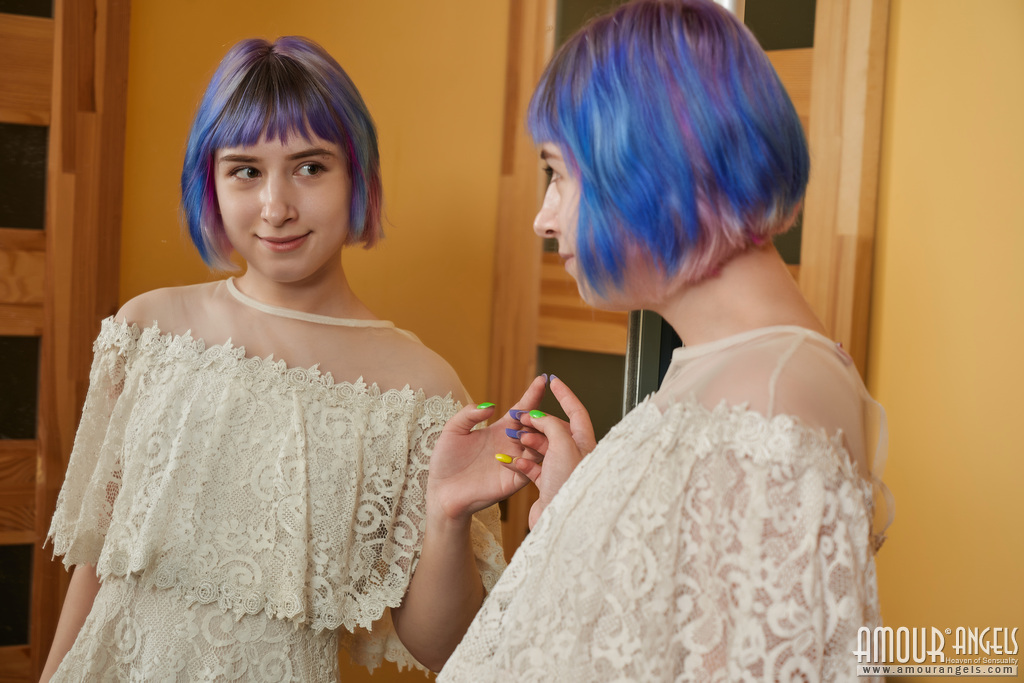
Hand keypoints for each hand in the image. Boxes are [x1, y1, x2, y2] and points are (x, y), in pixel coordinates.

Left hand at [426, 375, 548, 522]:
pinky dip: (529, 457)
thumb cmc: (446, 461)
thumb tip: (491, 405)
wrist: (442, 493)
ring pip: (538, 446)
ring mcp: (515, 462)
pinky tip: (522, 447)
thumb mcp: (453, 430)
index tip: (542, 379)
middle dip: (539, 416)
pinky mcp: (514, 480)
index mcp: (499, 430)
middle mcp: (511, 445)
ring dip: (538, 435)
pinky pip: (529, 467)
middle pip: (535, 426)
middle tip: (537, 410)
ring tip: (533, 425)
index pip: (520, 410)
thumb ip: (469, 414)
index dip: (531, 395)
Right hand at [510, 376, 595, 528]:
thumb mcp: (562, 445)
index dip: (564, 394)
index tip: (551, 381)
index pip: (576, 411)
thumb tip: (541, 417)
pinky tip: (513, 460)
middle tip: (520, 417)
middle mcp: (576, 456)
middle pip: (555, 429)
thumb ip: (551, 425)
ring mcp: (562, 471)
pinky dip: (522, 461)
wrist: (562, 521)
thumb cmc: (568, 482)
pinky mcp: (549, 485)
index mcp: (585, 444)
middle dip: (537, 421)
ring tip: (515, 437)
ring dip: (528, 440)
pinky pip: (533, 466)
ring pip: (543, 447)